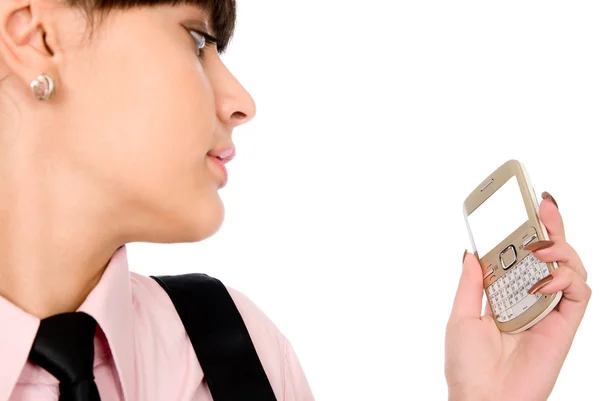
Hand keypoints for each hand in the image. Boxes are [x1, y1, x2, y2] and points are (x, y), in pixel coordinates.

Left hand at [445, 192, 591, 400]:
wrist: (482, 400)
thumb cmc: (466, 366)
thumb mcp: (461, 315)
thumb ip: (470, 283)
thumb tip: (470, 251)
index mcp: (504, 296)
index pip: (521, 257)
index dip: (526, 231)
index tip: (524, 206)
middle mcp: (529, 300)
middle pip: (550, 256)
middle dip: (551, 227)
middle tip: (544, 206)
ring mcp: (548, 312)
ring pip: (570, 269)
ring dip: (560, 250)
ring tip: (541, 248)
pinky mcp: (564, 327)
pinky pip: (579, 295)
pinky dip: (567, 279)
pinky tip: (544, 280)